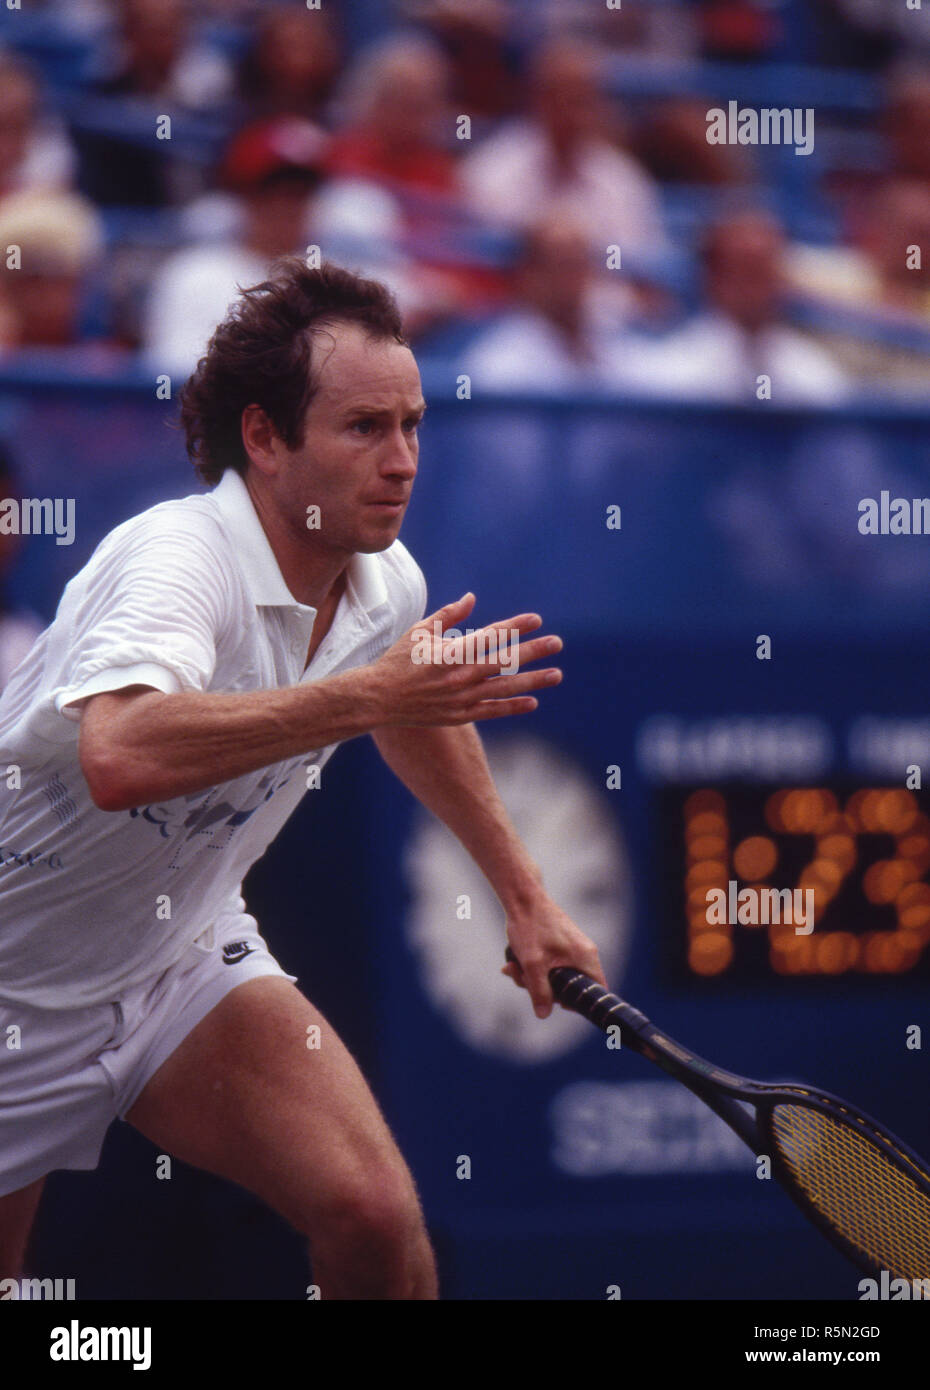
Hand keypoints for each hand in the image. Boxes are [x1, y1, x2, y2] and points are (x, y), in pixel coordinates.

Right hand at [366, 592, 562, 727]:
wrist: (379, 699)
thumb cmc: (398, 660)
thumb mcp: (420, 631)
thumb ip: (448, 615)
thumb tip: (471, 598)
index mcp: (451, 652)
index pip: (491, 636)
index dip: (516, 626)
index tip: (536, 620)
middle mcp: (460, 676)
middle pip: (505, 661)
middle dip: (534, 651)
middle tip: (557, 643)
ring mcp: (462, 698)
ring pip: (505, 688)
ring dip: (533, 681)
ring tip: (556, 674)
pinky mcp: (459, 715)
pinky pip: (492, 710)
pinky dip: (513, 706)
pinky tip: (532, 701)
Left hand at [502, 899, 607, 1018]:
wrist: (521, 896)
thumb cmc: (530, 926)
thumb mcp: (533, 964)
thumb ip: (539, 991)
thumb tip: (544, 1014)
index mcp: (585, 957)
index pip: (597, 990)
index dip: (579, 1002)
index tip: (558, 1003)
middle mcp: (583, 952)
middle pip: (571, 986)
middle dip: (543, 988)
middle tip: (523, 979)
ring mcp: (572, 947)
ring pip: (556, 976)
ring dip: (532, 978)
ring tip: (512, 967)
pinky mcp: (560, 944)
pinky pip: (550, 965)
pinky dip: (533, 967)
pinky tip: (513, 963)